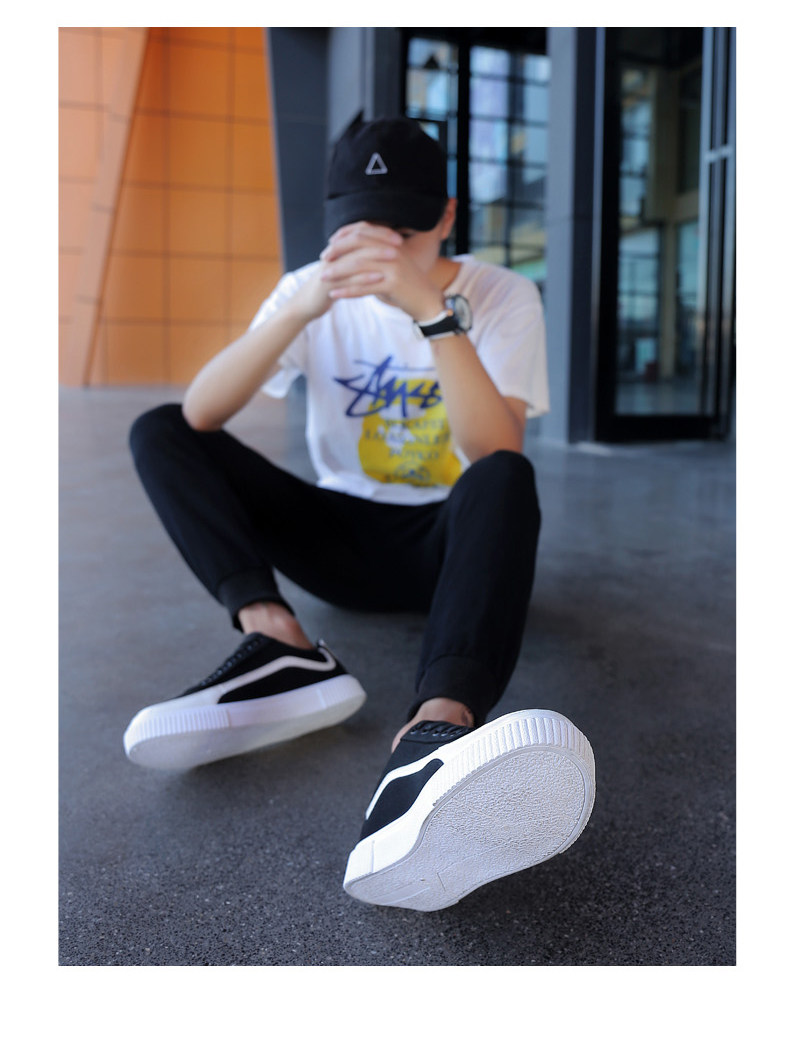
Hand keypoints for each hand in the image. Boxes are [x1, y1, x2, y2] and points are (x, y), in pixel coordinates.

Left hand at [318, 222, 444, 320]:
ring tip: (322, 278)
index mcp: (390, 243)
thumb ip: (376, 257)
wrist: (427, 301)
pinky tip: (334, 295)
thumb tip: (355, 253)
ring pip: (358, 266)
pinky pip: (364, 287)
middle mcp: (391, 251)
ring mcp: (393, 267)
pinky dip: (347, 291)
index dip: (345, 236)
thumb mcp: (393, 265)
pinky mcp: (393, 285)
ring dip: (337, 272)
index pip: (363, 232)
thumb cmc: (407, 285)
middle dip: (337, 251)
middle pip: (358, 245)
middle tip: (322, 258)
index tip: (330, 244)